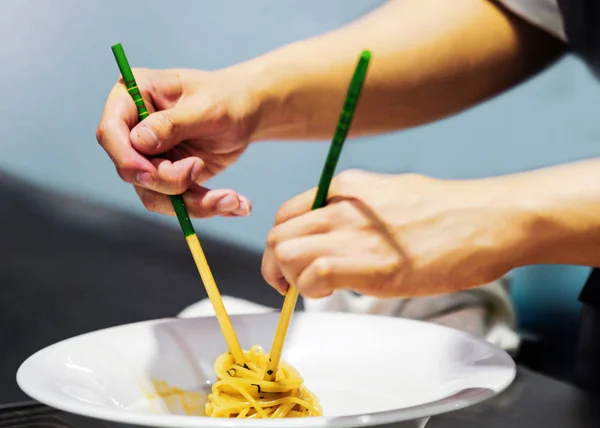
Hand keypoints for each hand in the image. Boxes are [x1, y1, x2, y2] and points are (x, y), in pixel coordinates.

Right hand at [96, 68, 261, 217]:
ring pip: (156, 196)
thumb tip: (138, 141)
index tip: (150, 174)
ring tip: (234, 200)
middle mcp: (134, 129)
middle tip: (201, 167)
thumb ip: (171, 124)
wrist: (247, 111)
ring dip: (195, 204)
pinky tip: (238, 205)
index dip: (126, 158)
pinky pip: (178, 204)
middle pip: (134, 171)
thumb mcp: (206, 108)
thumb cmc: (227, 98)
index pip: (111, 132)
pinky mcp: (168, 178)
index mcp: (133, 96)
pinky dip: (208, 207)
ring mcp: (149, 157)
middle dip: (171, 182)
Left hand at [262, 170, 528, 297]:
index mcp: (345, 187)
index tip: (292, 265)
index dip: (281, 244)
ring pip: (285, 254)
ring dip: (291, 280)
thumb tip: (338, 235)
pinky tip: (333, 294)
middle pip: (277, 236)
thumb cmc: (448, 212)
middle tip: (294, 285)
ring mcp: (354, 234)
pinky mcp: (372, 265)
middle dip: (275, 267)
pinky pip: (314, 276)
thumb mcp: (390, 196)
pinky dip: (313, 291)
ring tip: (318, 291)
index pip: (286, 214)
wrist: (489, 219)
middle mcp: (341, 206)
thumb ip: (356, 212)